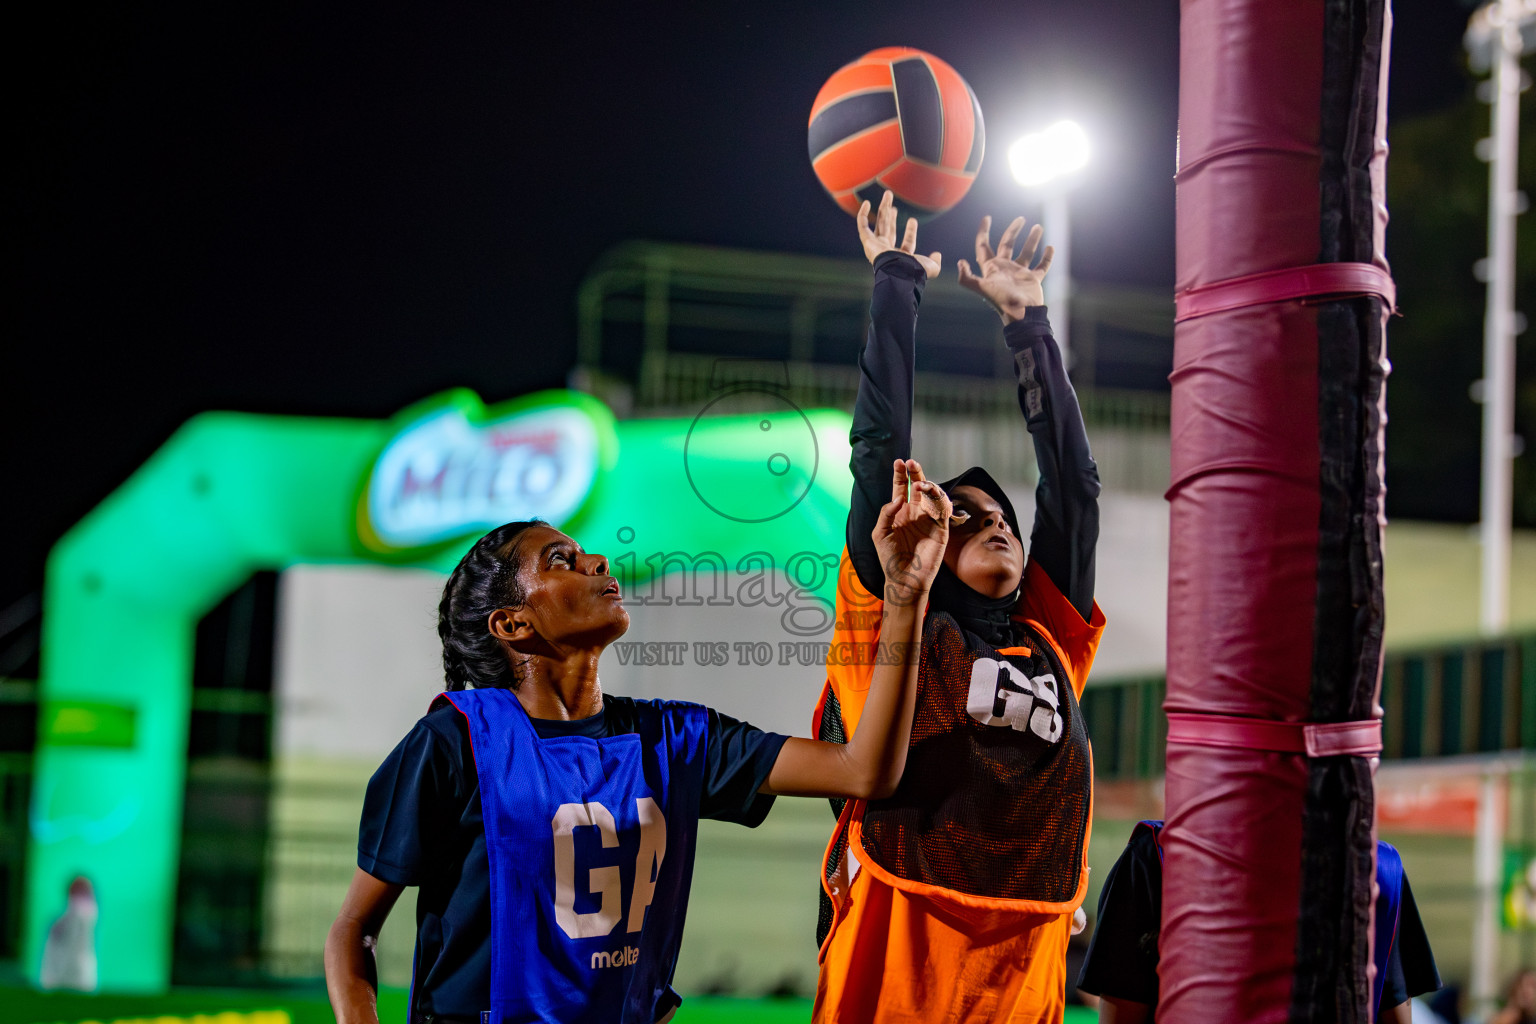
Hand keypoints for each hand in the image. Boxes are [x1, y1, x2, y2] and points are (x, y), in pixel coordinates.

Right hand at [857, 190, 941, 277]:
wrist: (899, 272)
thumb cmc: (914, 271)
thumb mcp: (931, 267)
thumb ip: (935, 262)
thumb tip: (937, 254)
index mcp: (901, 257)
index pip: (907, 242)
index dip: (911, 231)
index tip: (913, 220)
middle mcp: (888, 251)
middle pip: (890, 230)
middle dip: (892, 216)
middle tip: (894, 205)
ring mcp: (876, 246)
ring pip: (880, 223)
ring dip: (884, 209)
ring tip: (888, 195)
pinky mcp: (867, 242)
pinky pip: (862, 226)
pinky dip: (862, 214)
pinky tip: (866, 202)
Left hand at [872, 458, 950, 605]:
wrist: (904, 578)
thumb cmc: (889, 558)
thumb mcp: (880, 533)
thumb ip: (886, 513)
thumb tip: (899, 498)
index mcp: (900, 512)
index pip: (901, 488)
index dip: (900, 474)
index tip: (899, 462)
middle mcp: (916, 513)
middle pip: (919, 486)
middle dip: (916, 472)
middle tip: (911, 463)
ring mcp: (929, 520)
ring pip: (933, 495)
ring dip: (928, 485)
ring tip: (919, 484)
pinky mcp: (941, 529)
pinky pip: (943, 509)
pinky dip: (939, 499)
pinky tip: (929, 495)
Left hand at [956, 215, 1054, 323]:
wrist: (1021, 314)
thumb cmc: (1001, 301)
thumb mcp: (981, 288)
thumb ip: (967, 277)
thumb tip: (960, 262)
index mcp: (991, 268)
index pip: (984, 246)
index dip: (983, 231)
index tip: (987, 217)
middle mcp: (1005, 268)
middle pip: (1007, 244)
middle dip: (1013, 230)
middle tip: (1020, 219)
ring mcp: (1020, 274)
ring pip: (1027, 252)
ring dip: (1032, 240)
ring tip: (1038, 227)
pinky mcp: (1033, 280)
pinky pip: (1042, 266)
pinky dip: (1047, 257)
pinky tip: (1050, 247)